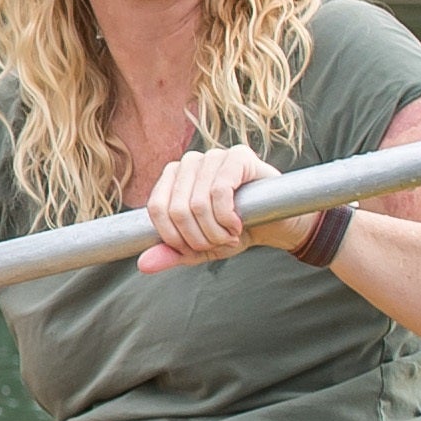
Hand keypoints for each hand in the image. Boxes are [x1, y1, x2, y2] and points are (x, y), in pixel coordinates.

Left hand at [134, 145, 282, 272]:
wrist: (276, 223)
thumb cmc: (235, 231)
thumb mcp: (201, 247)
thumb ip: (173, 253)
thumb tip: (143, 264)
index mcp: (173, 177)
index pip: (156, 208)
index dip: (174, 238)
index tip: (195, 249)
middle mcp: (190, 162)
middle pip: (177, 209)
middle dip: (198, 238)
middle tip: (219, 244)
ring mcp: (214, 156)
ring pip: (198, 203)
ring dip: (215, 231)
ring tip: (230, 235)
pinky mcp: (239, 156)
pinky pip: (220, 191)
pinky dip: (227, 217)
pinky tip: (238, 224)